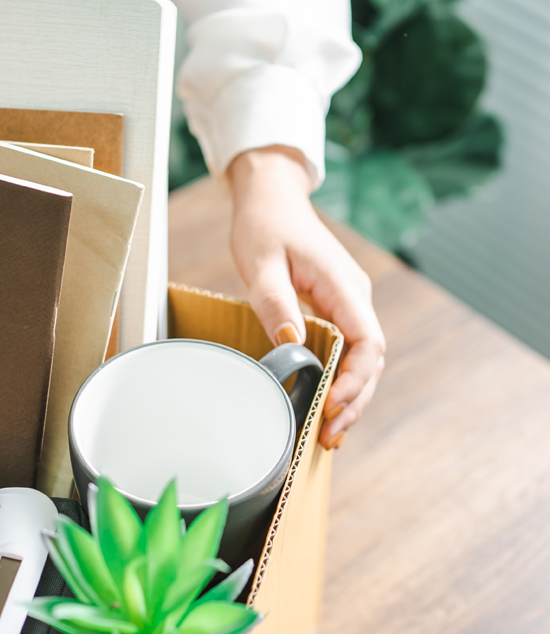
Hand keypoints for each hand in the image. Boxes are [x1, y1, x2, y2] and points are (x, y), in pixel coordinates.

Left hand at [226, 146, 385, 449]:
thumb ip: (276, 304)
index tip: (331, 405)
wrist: (271, 198)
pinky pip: (346, 348)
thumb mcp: (261, 264)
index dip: (355, 380)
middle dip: (355, 399)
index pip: (368, 342)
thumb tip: (292, 346)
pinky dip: (340, 378)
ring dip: (350, 394)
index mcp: (342, 285)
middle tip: (329, 436)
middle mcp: (354, 295)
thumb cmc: (264, 226)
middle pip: (371, 359)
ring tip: (329, 432)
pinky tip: (326, 403)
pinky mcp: (335, 306)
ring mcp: (347, 301)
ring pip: (362, 357)